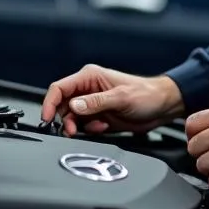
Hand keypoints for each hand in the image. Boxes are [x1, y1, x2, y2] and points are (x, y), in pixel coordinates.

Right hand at [42, 64, 183, 136]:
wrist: (162, 106)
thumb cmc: (146, 94)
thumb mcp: (121, 98)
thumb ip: (96, 103)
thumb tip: (74, 106)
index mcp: (90, 77)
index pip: (59, 88)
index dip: (49, 103)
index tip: (46, 118)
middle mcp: (88, 89)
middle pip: (62, 105)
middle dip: (65, 119)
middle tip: (72, 130)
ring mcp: (92, 104)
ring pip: (71, 118)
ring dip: (78, 127)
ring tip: (96, 128)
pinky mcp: (98, 117)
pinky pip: (83, 126)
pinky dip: (90, 131)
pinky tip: (103, 128)